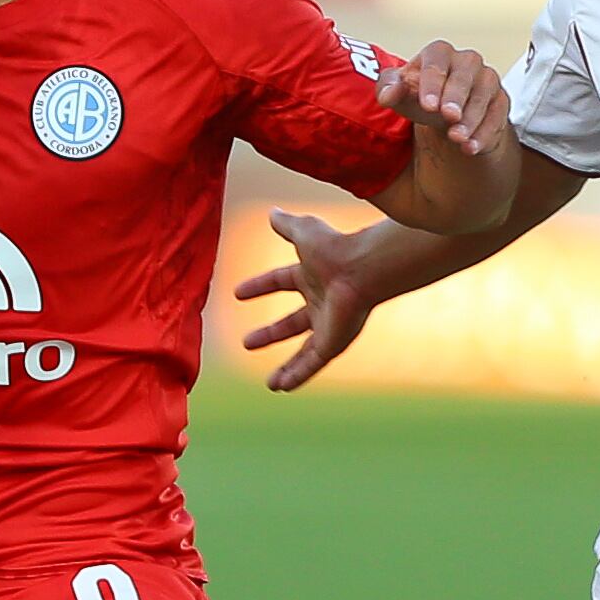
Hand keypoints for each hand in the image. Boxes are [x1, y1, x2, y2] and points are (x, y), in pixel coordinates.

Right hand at [232, 209, 380, 394]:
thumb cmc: (335, 248)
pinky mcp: (333, 342)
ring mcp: (328, 324)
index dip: (259, 286)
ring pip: (304, 352)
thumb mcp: (303, 232)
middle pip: (291, 323)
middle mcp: (321, 302)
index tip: (238, 293)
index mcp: (311, 276)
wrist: (361, 269)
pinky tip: (282, 387)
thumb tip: (272, 212)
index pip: (280, 281)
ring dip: (287, 367)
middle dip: (270, 333)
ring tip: (271, 384)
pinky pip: (312, 363)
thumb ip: (286, 224)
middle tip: (247, 342)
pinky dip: (298, 376)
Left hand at [374, 39, 510, 157]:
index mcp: (439, 53)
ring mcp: (487, 79)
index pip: (436, 63)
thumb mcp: (399, 95)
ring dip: (470, 119)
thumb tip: (389, 93)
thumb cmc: (420, 97)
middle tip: (448, 116)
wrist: (445, 116)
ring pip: (483, 96)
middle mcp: (467, 61)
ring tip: (456, 138)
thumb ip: (388, 90)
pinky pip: (497, 115)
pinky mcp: (500, 101)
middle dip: (456, 97)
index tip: (428, 105)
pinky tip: (471, 148)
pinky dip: (485, 133)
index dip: (432, 83)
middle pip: (464, 76)